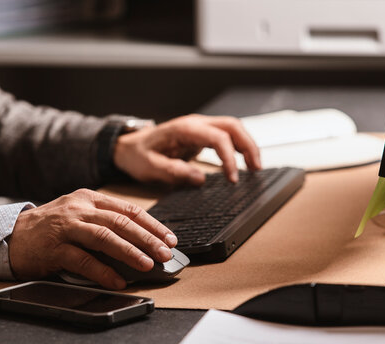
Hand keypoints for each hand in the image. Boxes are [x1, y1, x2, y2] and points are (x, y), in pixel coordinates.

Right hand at [9, 189, 176, 289]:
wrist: (13, 234)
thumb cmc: (52, 227)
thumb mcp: (80, 215)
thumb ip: (105, 222)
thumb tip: (141, 241)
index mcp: (89, 198)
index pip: (128, 210)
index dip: (151, 224)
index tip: (169, 238)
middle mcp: (79, 209)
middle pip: (120, 222)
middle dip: (147, 238)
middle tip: (165, 253)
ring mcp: (66, 227)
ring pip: (104, 237)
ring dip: (129, 252)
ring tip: (147, 265)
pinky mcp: (54, 248)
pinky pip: (83, 260)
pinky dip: (102, 271)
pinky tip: (117, 280)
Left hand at [113, 114, 260, 184]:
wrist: (127, 146)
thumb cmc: (137, 155)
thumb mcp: (150, 167)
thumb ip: (173, 171)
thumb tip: (199, 178)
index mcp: (184, 129)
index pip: (218, 137)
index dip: (229, 158)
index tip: (233, 178)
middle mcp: (195, 123)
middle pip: (232, 126)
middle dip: (249, 146)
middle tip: (256, 169)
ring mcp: (199, 127)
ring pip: (232, 128)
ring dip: (247, 145)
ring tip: (255, 167)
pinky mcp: (200, 135)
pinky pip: (225, 136)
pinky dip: (238, 147)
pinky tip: (243, 161)